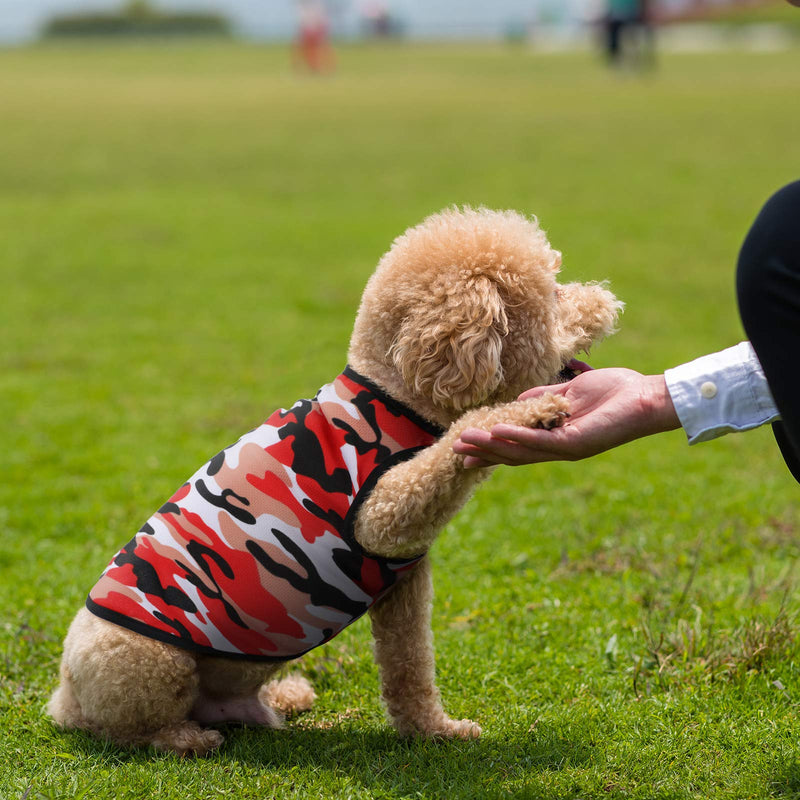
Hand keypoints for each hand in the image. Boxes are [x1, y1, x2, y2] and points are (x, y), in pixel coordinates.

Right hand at [453, 367, 680, 466]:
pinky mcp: (575, 443)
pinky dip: (517, 437)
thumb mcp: (570, 392)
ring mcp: (565, 447)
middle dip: (484, 451)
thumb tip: (517, 402)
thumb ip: (544, 398)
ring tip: (465, 439)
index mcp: (556, 435)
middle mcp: (558, 447)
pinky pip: (540, 442)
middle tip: (456, 450)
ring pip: (521, 451)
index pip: (517, 444)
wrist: (645, 397)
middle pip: (513, 453)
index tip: (465, 448)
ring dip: (492, 446)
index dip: (491, 446)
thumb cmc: (614, 392)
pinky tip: (496, 431)